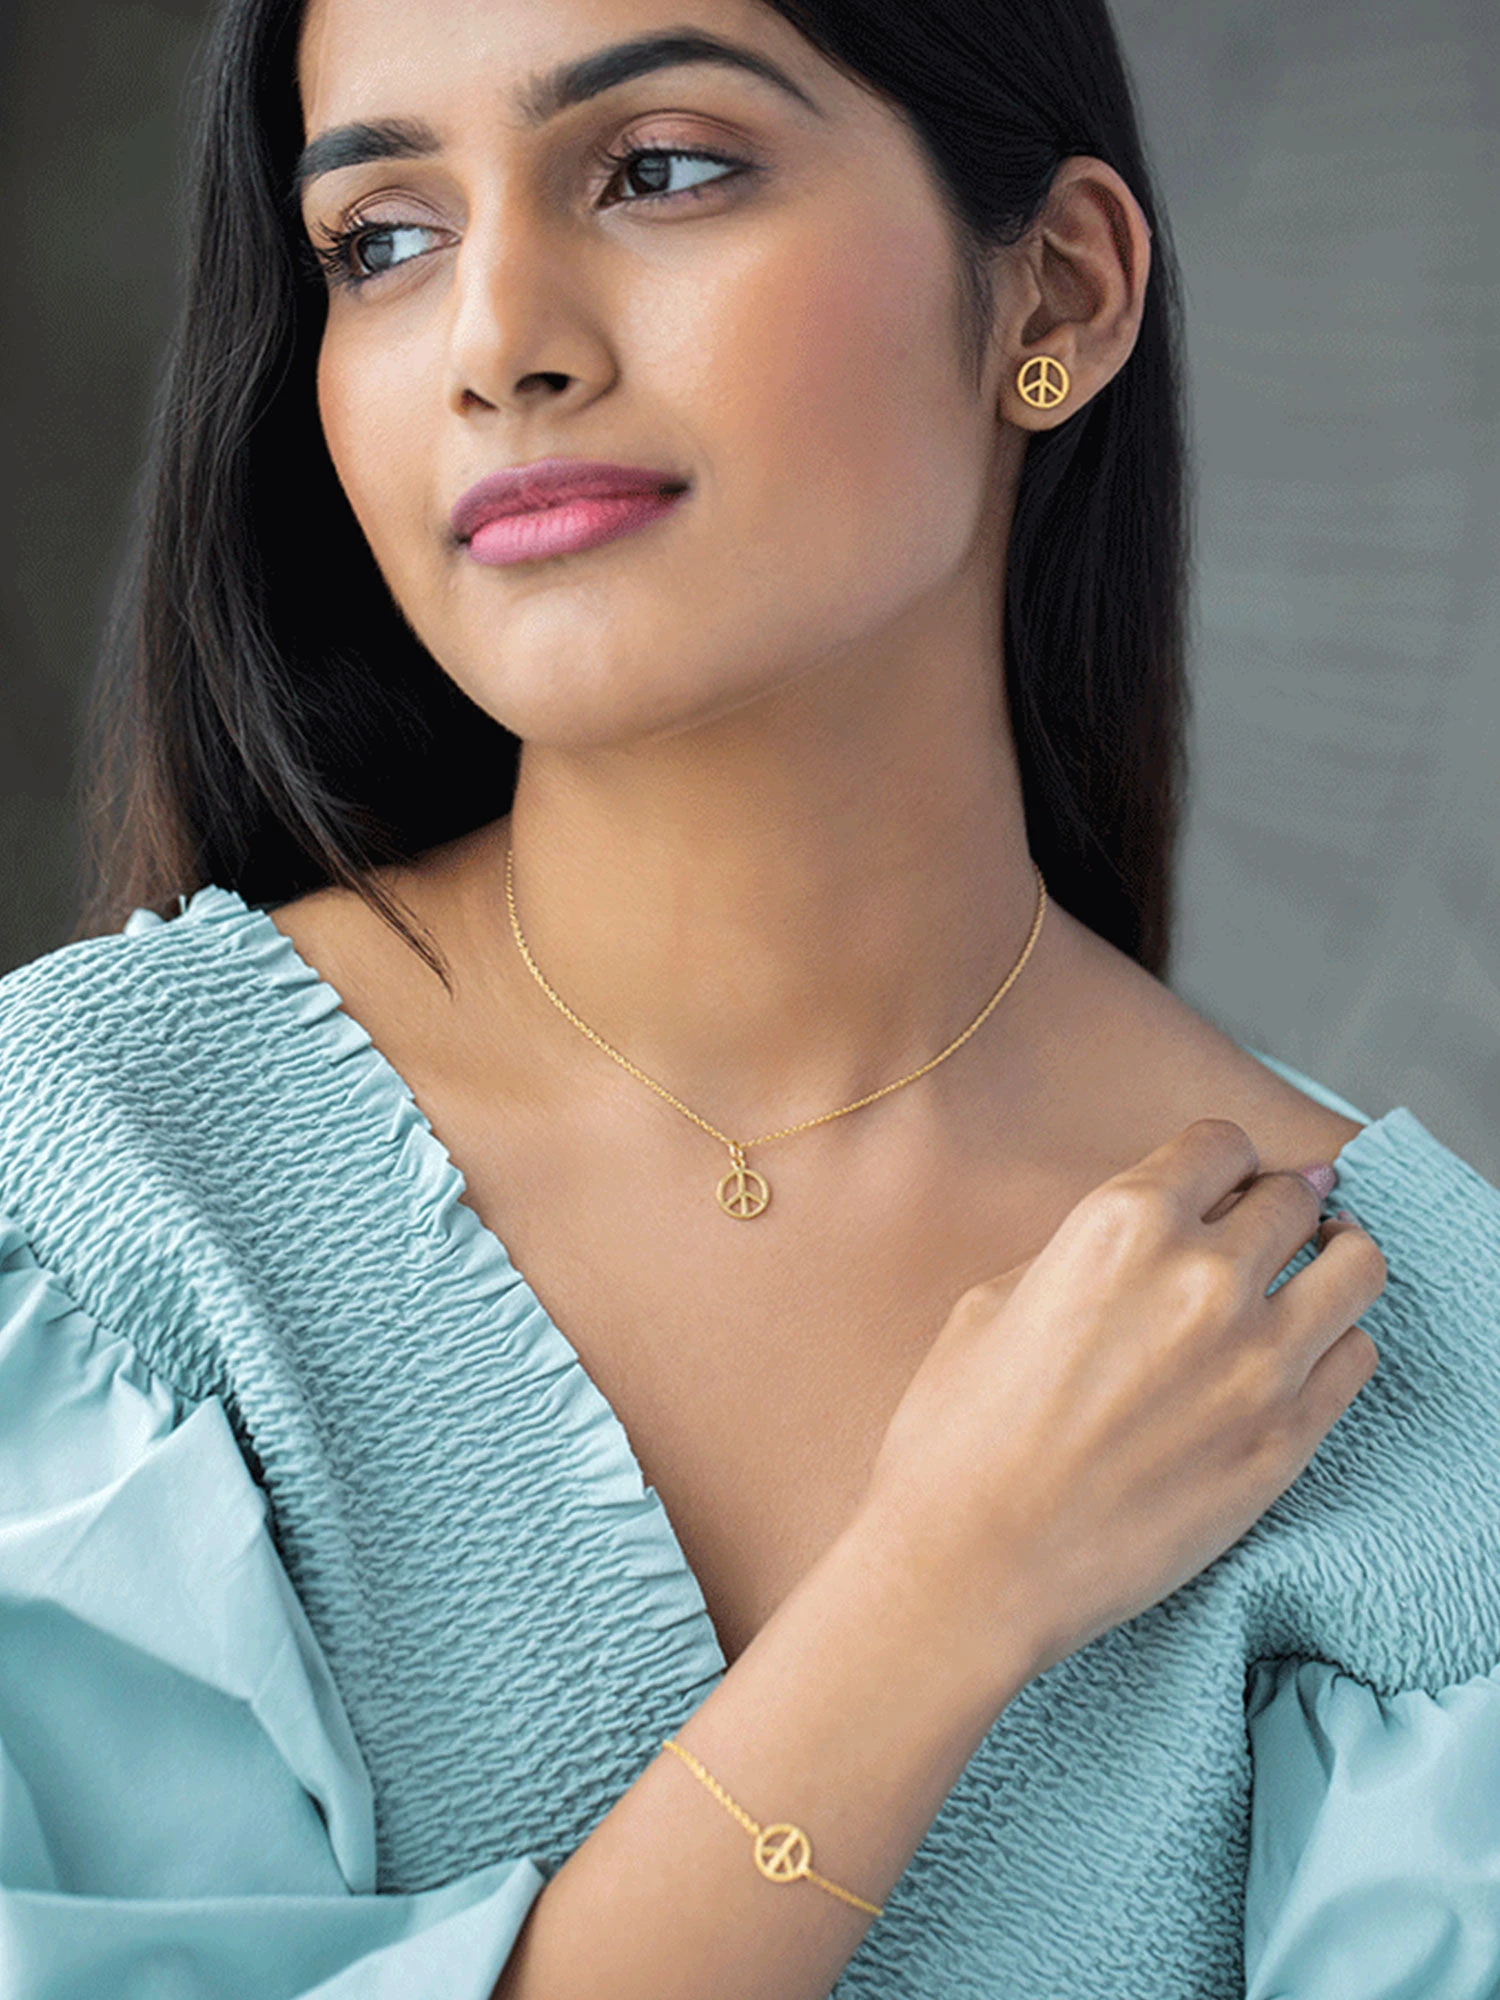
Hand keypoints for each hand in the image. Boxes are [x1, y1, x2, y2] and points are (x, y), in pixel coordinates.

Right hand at [860, 1119, 1386, 1683]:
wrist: (972, 1564)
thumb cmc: (961, 1433)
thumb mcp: (998, 1298)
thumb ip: (1088, 1249)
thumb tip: (1150, 1237)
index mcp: (1122, 1224)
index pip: (1222, 1143)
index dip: (1218, 1165)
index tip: (1218, 1186)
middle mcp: (1203, 1277)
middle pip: (1292, 1199)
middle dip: (1271, 1211)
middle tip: (1254, 1240)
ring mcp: (1258, 1361)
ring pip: (1356, 1266)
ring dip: (1330, 1264)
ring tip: (1304, 1284)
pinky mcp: (1287, 1439)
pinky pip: (1358, 1356)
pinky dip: (1335, 1345)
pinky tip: (1295, 1359)